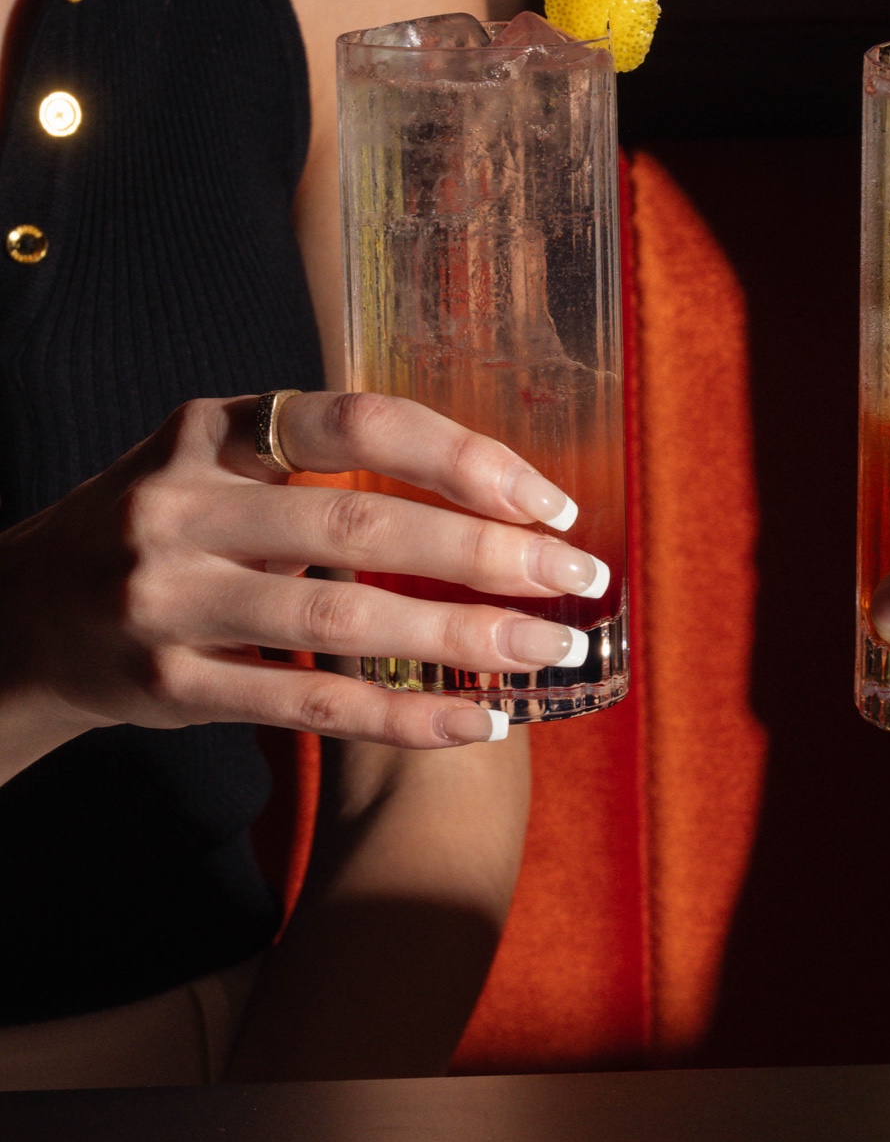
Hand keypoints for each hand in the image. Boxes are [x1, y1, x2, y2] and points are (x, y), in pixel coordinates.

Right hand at [0, 391, 605, 756]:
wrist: (20, 619)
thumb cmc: (158, 530)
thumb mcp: (214, 462)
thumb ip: (321, 463)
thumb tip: (494, 493)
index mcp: (210, 427)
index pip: (359, 422)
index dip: (462, 458)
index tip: (549, 501)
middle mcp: (182, 504)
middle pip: (363, 525)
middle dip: (490, 554)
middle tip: (582, 578)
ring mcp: (168, 598)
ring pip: (342, 620)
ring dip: (465, 639)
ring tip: (551, 649)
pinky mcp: (167, 685)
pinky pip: (308, 704)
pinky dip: (403, 715)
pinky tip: (477, 719)